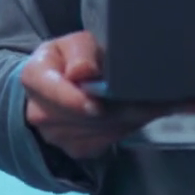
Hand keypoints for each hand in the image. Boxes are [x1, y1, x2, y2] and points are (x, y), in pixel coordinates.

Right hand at [21, 31, 166, 160]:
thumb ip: (80, 52)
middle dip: (121, 108)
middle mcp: (39, 113)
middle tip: (159, 100)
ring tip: (158, 102)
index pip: (52, 92)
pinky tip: (144, 112)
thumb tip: (82, 71)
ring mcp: (57, 137)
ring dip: (132, 118)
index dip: (75, 101)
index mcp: (34, 77)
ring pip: (102, 130)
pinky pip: (108, 140)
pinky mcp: (76, 150)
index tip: (97, 105)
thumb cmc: (69, 58)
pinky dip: (129, 126)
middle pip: (84, 116)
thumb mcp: (75, 44)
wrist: (59, 84)